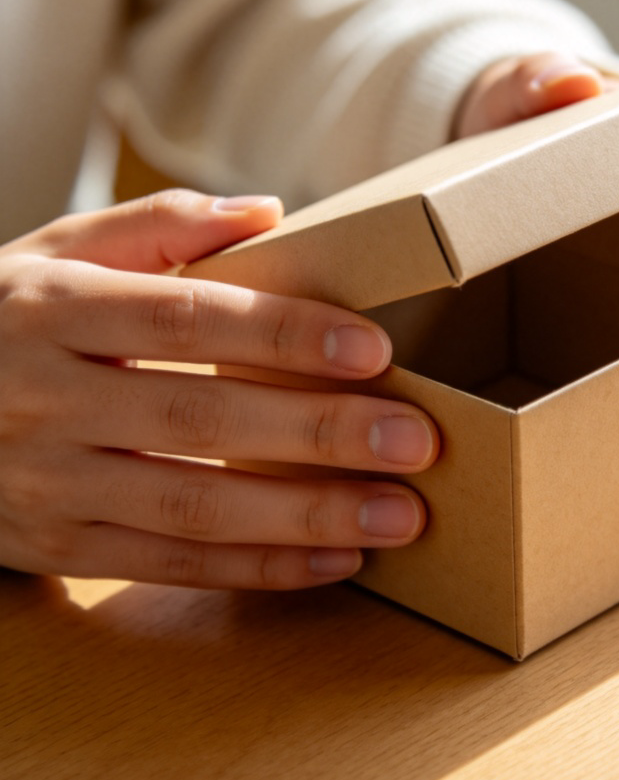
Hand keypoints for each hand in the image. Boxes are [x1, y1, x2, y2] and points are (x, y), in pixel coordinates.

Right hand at [0, 190, 437, 588]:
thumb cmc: (5, 318)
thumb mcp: (56, 252)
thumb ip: (159, 224)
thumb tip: (268, 210)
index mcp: (54, 309)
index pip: (185, 317)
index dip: (283, 333)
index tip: (374, 349)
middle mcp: (45, 397)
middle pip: (201, 415)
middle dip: (318, 432)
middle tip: (416, 440)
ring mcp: (47, 482)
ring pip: (191, 504)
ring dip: (305, 515)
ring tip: (399, 515)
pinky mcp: (56, 546)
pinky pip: (167, 564)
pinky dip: (257, 568)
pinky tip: (335, 561)